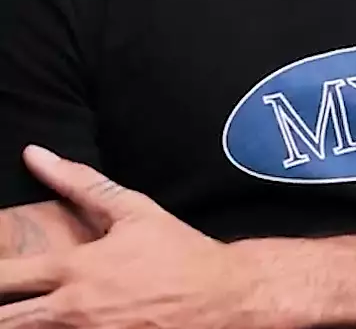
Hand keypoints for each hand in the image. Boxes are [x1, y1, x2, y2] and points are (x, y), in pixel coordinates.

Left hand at [0, 145, 270, 327]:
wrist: (222, 295)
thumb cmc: (178, 251)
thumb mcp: (134, 210)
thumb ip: (80, 184)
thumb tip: (35, 154)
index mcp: (74, 269)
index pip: (3, 277)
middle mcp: (71, 309)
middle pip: (5, 319)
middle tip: (6, 297)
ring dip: (22, 321)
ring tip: (27, 311)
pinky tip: (58, 322)